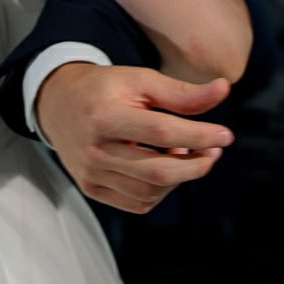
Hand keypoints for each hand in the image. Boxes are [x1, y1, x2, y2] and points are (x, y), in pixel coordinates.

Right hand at [36, 61, 230, 213]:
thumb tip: (224, 89)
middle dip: (196, 166)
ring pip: (151, 192)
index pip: (163, 133)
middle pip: (158, 171)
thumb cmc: (106, 89)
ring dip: (180, 177)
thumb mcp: (141, 81)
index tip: (225, 135)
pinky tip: (166, 167)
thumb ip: (182, 92)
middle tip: (214, 151)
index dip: (200, 136)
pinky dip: (161, 191)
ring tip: (187, 154)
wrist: (58, 104)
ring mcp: (90, 174)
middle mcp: (95, 150)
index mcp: (106, 116)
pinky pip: (137, 203)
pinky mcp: (90, 189)